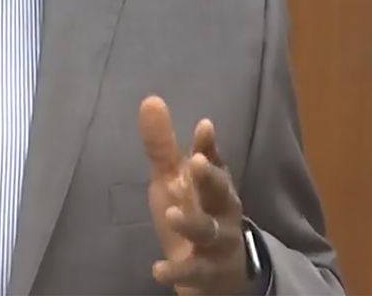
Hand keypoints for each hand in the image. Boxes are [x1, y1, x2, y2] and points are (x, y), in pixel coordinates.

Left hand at [139, 96, 249, 295]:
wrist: (217, 273)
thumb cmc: (194, 211)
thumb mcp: (173, 178)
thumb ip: (163, 144)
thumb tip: (150, 98)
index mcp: (214, 184)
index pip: (214, 160)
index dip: (209, 145)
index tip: (203, 126)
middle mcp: (221, 210)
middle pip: (220, 192)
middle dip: (209, 177)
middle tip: (195, 162)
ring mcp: (217, 242)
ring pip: (208, 231)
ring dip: (192, 222)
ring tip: (173, 214)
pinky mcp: (206, 272)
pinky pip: (194, 271)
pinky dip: (177, 271)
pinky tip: (158, 269)